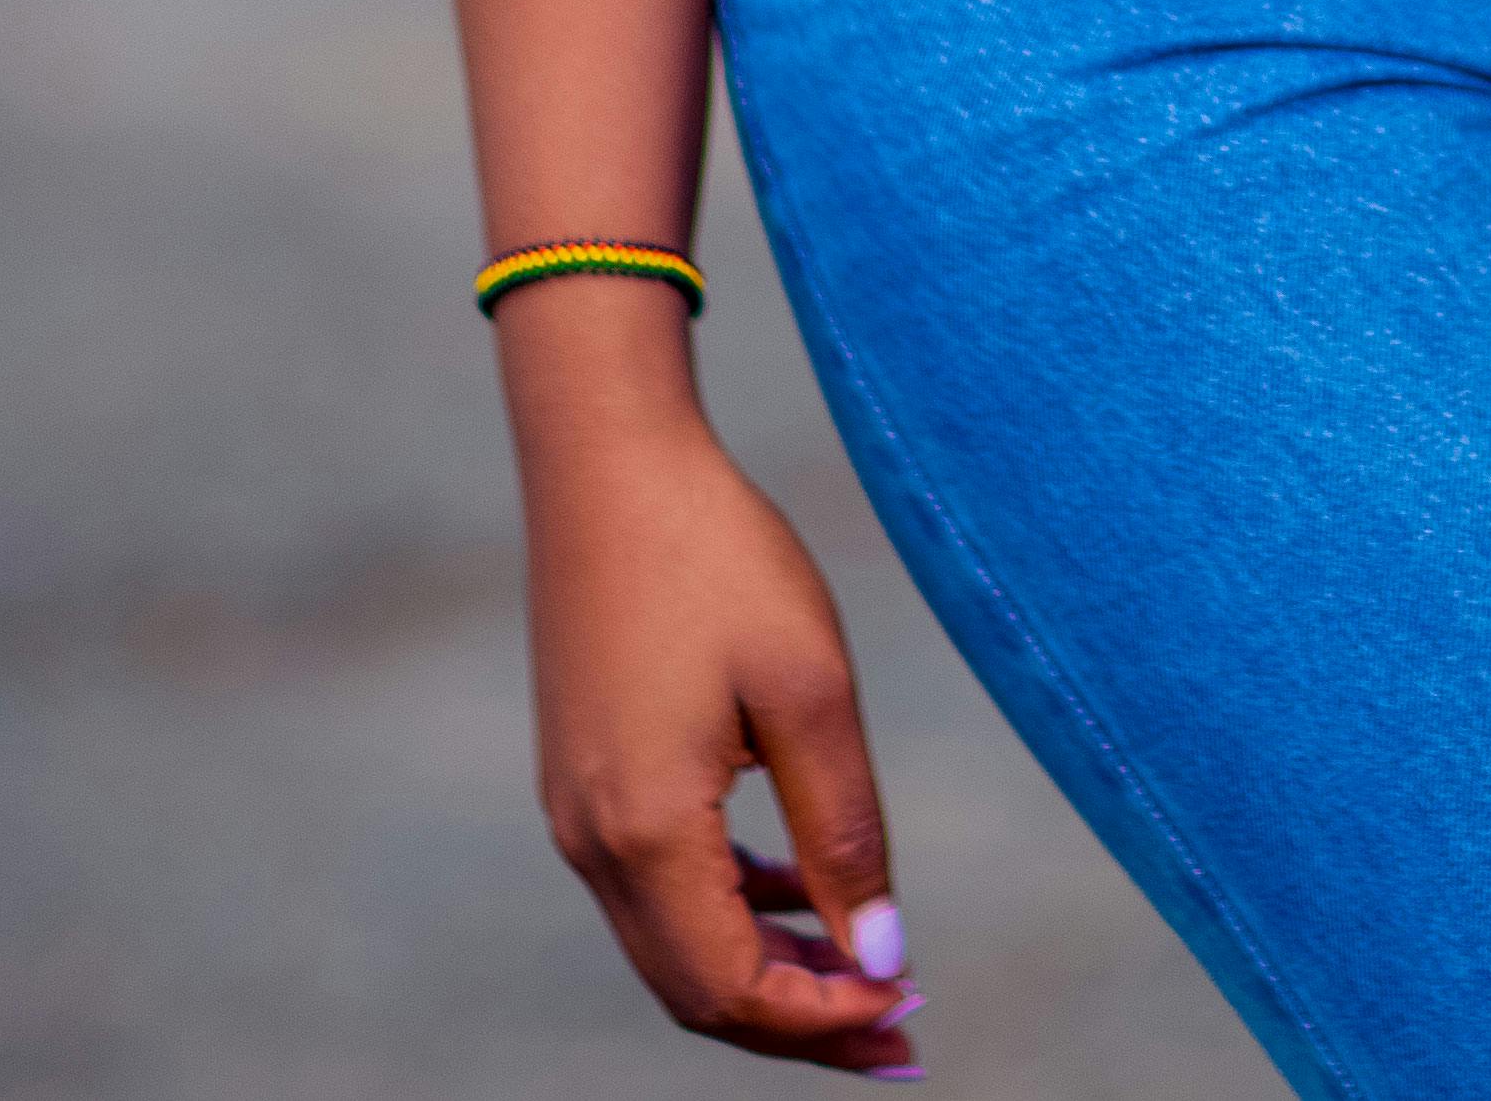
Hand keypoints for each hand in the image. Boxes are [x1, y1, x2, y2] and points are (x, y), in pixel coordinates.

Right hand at [515, 371, 920, 1069]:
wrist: (608, 461)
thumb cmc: (716, 555)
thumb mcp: (810, 688)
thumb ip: (844, 831)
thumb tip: (883, 954)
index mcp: (645, 831)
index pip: (733, 991)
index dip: (824, 1021)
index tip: (912, 1012)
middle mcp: (592, 844)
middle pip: (698, 991)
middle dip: (803, 1022)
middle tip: (906, 1029)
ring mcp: (577, 813)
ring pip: (675, 948)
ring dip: (769, 973)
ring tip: (869, 973)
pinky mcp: (582, 778)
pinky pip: (658, 889)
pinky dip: (732, 912)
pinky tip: (801, 891)